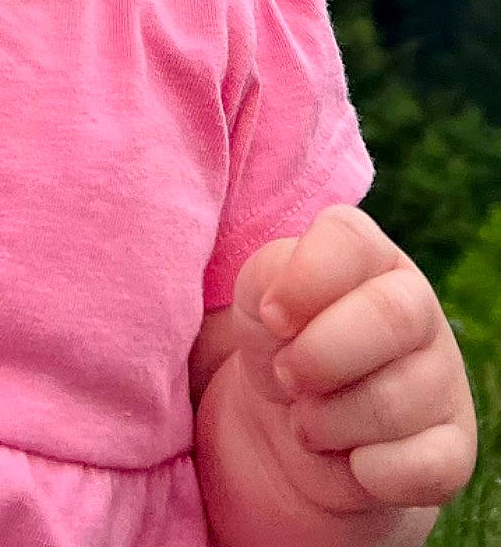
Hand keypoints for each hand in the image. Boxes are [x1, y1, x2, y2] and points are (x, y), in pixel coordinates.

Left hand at [199, 204, 476, 543]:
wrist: (291, 426)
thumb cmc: (278, 342)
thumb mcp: (257, 300)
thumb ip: (268, 278)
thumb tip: (284, 309)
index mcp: (368, 257)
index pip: (350, 239)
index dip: (305, 279)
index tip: (271, 317)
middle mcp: (417, 309)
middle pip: (391, 316)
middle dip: (319, 356)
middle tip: (285, 377)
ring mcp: (444, 380)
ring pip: (394, 403)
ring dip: (325, 421)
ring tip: (307, 418)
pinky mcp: (454, 450)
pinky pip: (420, 468)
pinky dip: (365, 472)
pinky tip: (349, 459)